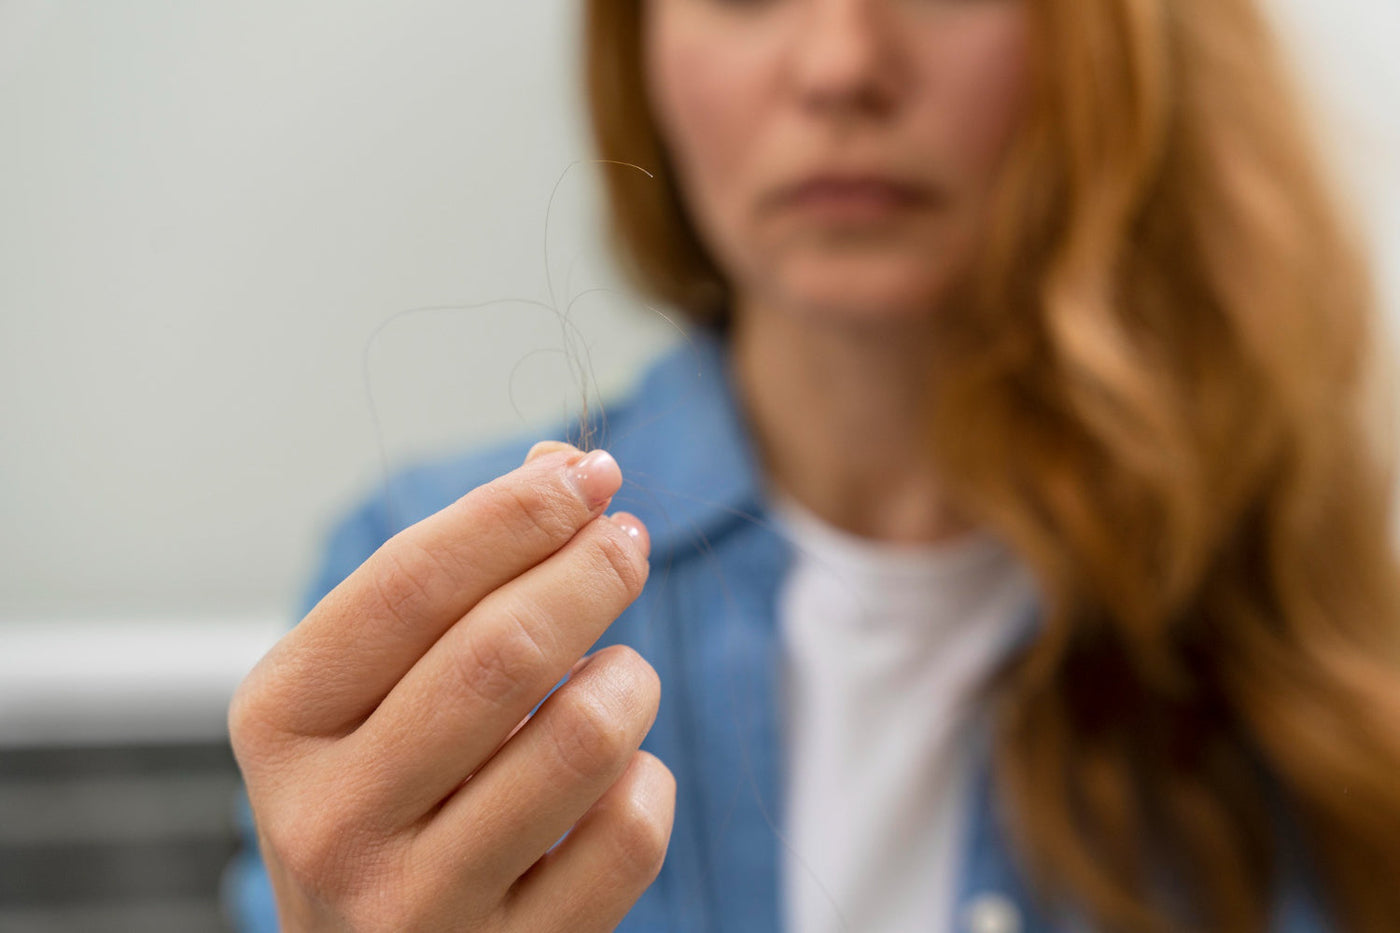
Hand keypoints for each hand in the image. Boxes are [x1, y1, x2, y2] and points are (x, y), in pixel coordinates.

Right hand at [229, 442, 672, 931]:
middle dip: (589, 574)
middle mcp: (329, 818)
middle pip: (501, 653)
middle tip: (627, 543)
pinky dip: (647, 781)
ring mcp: (415, 904)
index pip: (411, 582)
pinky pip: (627, 835)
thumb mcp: (377, 685)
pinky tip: (618, 775)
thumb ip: (457, 572)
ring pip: (580, 741)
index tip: (590, 473)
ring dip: (628, 683)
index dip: (516, 514)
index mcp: (281, 720)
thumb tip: (560, 467)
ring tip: (621, 675)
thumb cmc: (383, 793)